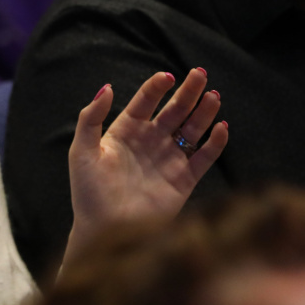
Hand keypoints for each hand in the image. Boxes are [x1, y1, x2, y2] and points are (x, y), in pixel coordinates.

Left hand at [66, 69, 228, 256]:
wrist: (104, 230)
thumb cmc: (88, 191)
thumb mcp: (82, 151)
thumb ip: (91, 118)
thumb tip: (108, 87)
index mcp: (126, 131)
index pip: (145, 101)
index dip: (156, 87)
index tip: (168, 76)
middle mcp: (150, 142)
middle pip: (174, 111)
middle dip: (188, 92)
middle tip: (201, 74)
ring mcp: (168, 160)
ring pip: (192, 130)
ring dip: (204, 113)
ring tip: (214, 95)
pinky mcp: (183, 181)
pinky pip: (203, 158)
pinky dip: (215, 143)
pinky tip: (222, 127)